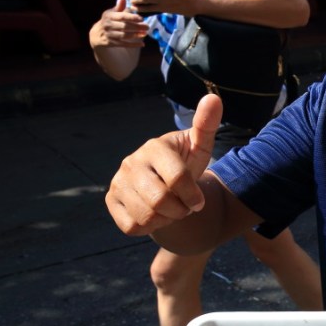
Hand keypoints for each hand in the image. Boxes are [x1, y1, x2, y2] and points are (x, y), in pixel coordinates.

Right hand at [91, 0, 147, 48]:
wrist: (97, 34)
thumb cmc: (108, 21)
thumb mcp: (112, 13)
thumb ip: (119, 7)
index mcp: (109, 16)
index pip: (122, 17)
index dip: (132, 17)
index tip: (142, 18)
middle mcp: (108, 25)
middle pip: (125, 27)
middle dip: (137, 27)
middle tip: (147, 27)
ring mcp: (109, 35)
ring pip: (124, 36)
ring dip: (136, 35)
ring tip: (145, 33)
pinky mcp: (112, 43)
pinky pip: (124, 44)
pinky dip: (133, 45)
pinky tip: (142, 44)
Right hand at [105, 94, 222, 235]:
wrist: (167, 182)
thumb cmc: (186, 162)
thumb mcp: (199, 146)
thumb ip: (207, 125)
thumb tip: (214, 98)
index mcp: (155, 147)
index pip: (177, 178)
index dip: (193, 196)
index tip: (199, 201)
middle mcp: (131, 162)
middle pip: (160, 200)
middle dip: (180, 210)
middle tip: (184, 206)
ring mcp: (118, 182)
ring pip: (146, 216)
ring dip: (166, 220)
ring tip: (170, 209)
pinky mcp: (111, 201)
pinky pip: (131, 226)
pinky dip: (148, 227)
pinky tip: (154, 214)